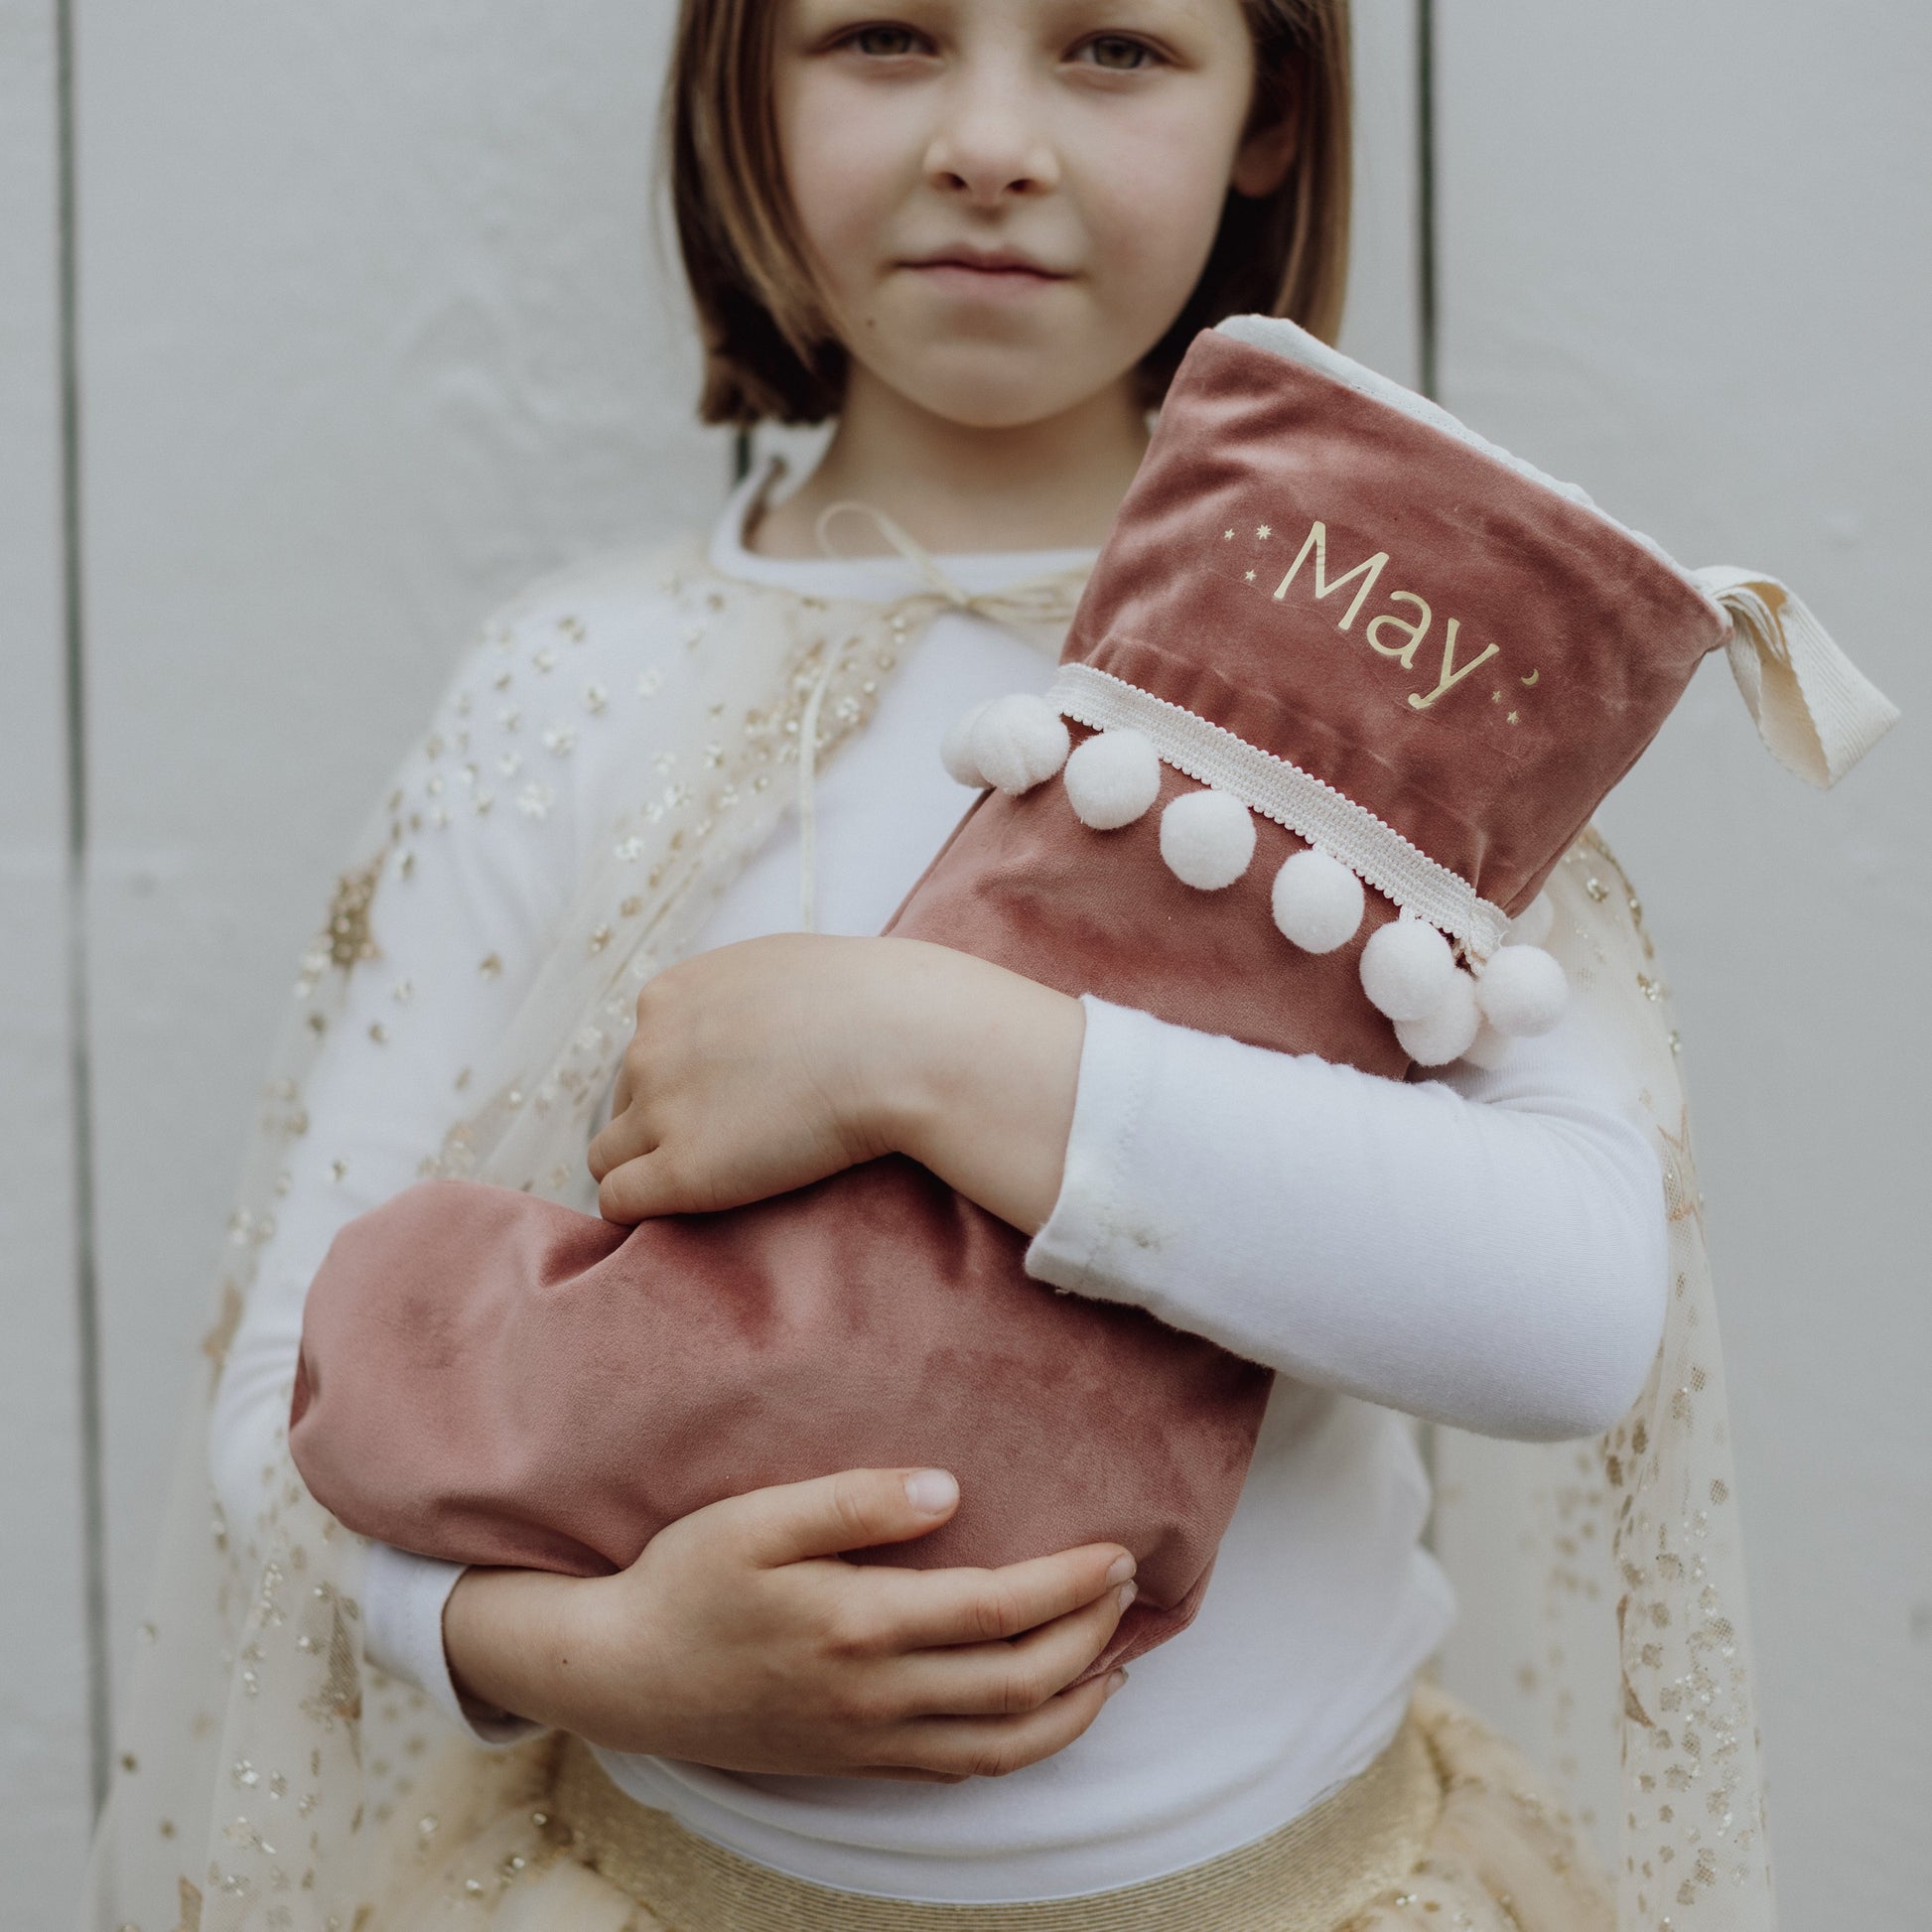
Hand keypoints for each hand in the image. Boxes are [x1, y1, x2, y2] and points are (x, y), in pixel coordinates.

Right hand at [442, 1467, 1134, 1778]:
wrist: (622, 1676)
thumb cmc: (686, 1582)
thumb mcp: (756, 1517)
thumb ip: (853, 1500)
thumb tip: (948, 1490)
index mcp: (858, 1623)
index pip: (997, 1609)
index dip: (1070, 1584)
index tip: (1116, 1551)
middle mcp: (875, 1694)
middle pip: (1018, 1680)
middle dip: (1090, 1635)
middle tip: (1127, 1586)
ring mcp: (868, 1739)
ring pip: (1003, 1743)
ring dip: (1073, 1703)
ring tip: (1114, 1657)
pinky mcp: (856, 1764)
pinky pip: (962, 1770)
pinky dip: (1022, 1746)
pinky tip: (1042, 1711)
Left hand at [587, 934, 1083, 1233]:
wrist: (903, 1042)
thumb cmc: (871, 1004)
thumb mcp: (783, 970)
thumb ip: (740, 999)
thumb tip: (742, 1030)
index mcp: (671, 995)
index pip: (643, 1054)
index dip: (678, 1087)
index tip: (722, 1108)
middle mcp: (650, 1047)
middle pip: (625, 1104)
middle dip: (661, 1128)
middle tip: (725, 1150)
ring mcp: (661, 1110)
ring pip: (609, 1156)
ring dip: (645, 1172)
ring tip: (703, 1189)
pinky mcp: (682, 1171)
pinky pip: (619, 1201)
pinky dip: (641, 1212)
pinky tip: (679, 1217)